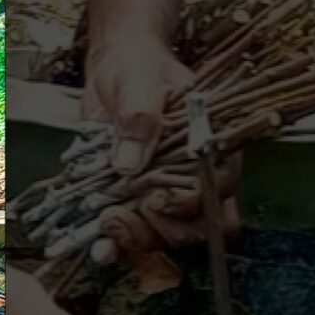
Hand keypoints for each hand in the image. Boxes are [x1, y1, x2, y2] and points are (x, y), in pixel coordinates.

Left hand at [83, 34, 241, 264]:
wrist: (113, 67)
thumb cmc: (138, 65)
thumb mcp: (139, 82)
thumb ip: (140, 118)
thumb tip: (129, 162)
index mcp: (212, 147)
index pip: (216, 193)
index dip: (189, 205)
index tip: (154, 199)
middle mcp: (194, 176)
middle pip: (196, 227)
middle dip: (160, 230)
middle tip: (120, 218)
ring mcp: (164, 191)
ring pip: (164, 236)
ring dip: (135, 241)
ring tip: (103, 236)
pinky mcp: (134, 199)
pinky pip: (132, 231)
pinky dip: (115, 244)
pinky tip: (98, 249)